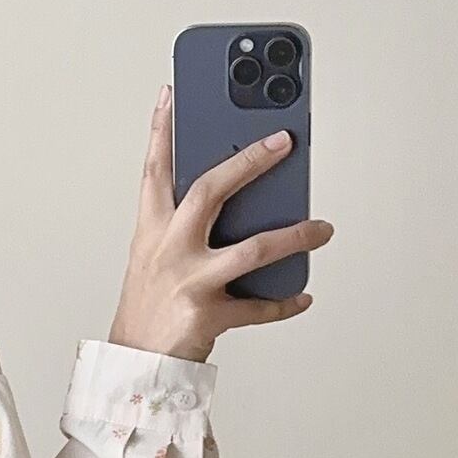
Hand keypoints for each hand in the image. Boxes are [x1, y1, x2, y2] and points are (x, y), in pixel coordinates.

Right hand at [108, 83, 333, 362]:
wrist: (135, 365)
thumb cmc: (150, 307)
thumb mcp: (156, 258)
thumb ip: (186, 224)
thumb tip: (239, 199)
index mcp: (151, 232)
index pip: (155, 170)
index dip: (163, 129)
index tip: (173, 93)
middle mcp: (169, 250)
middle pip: (210, 191)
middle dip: (250, 160)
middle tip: (283, 140)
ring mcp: (190, 282)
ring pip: (253, 249)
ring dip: (295, 236)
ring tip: (322, 229)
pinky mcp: (208, 315)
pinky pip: (258, 306)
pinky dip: (284, 302)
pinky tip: (302, 294)